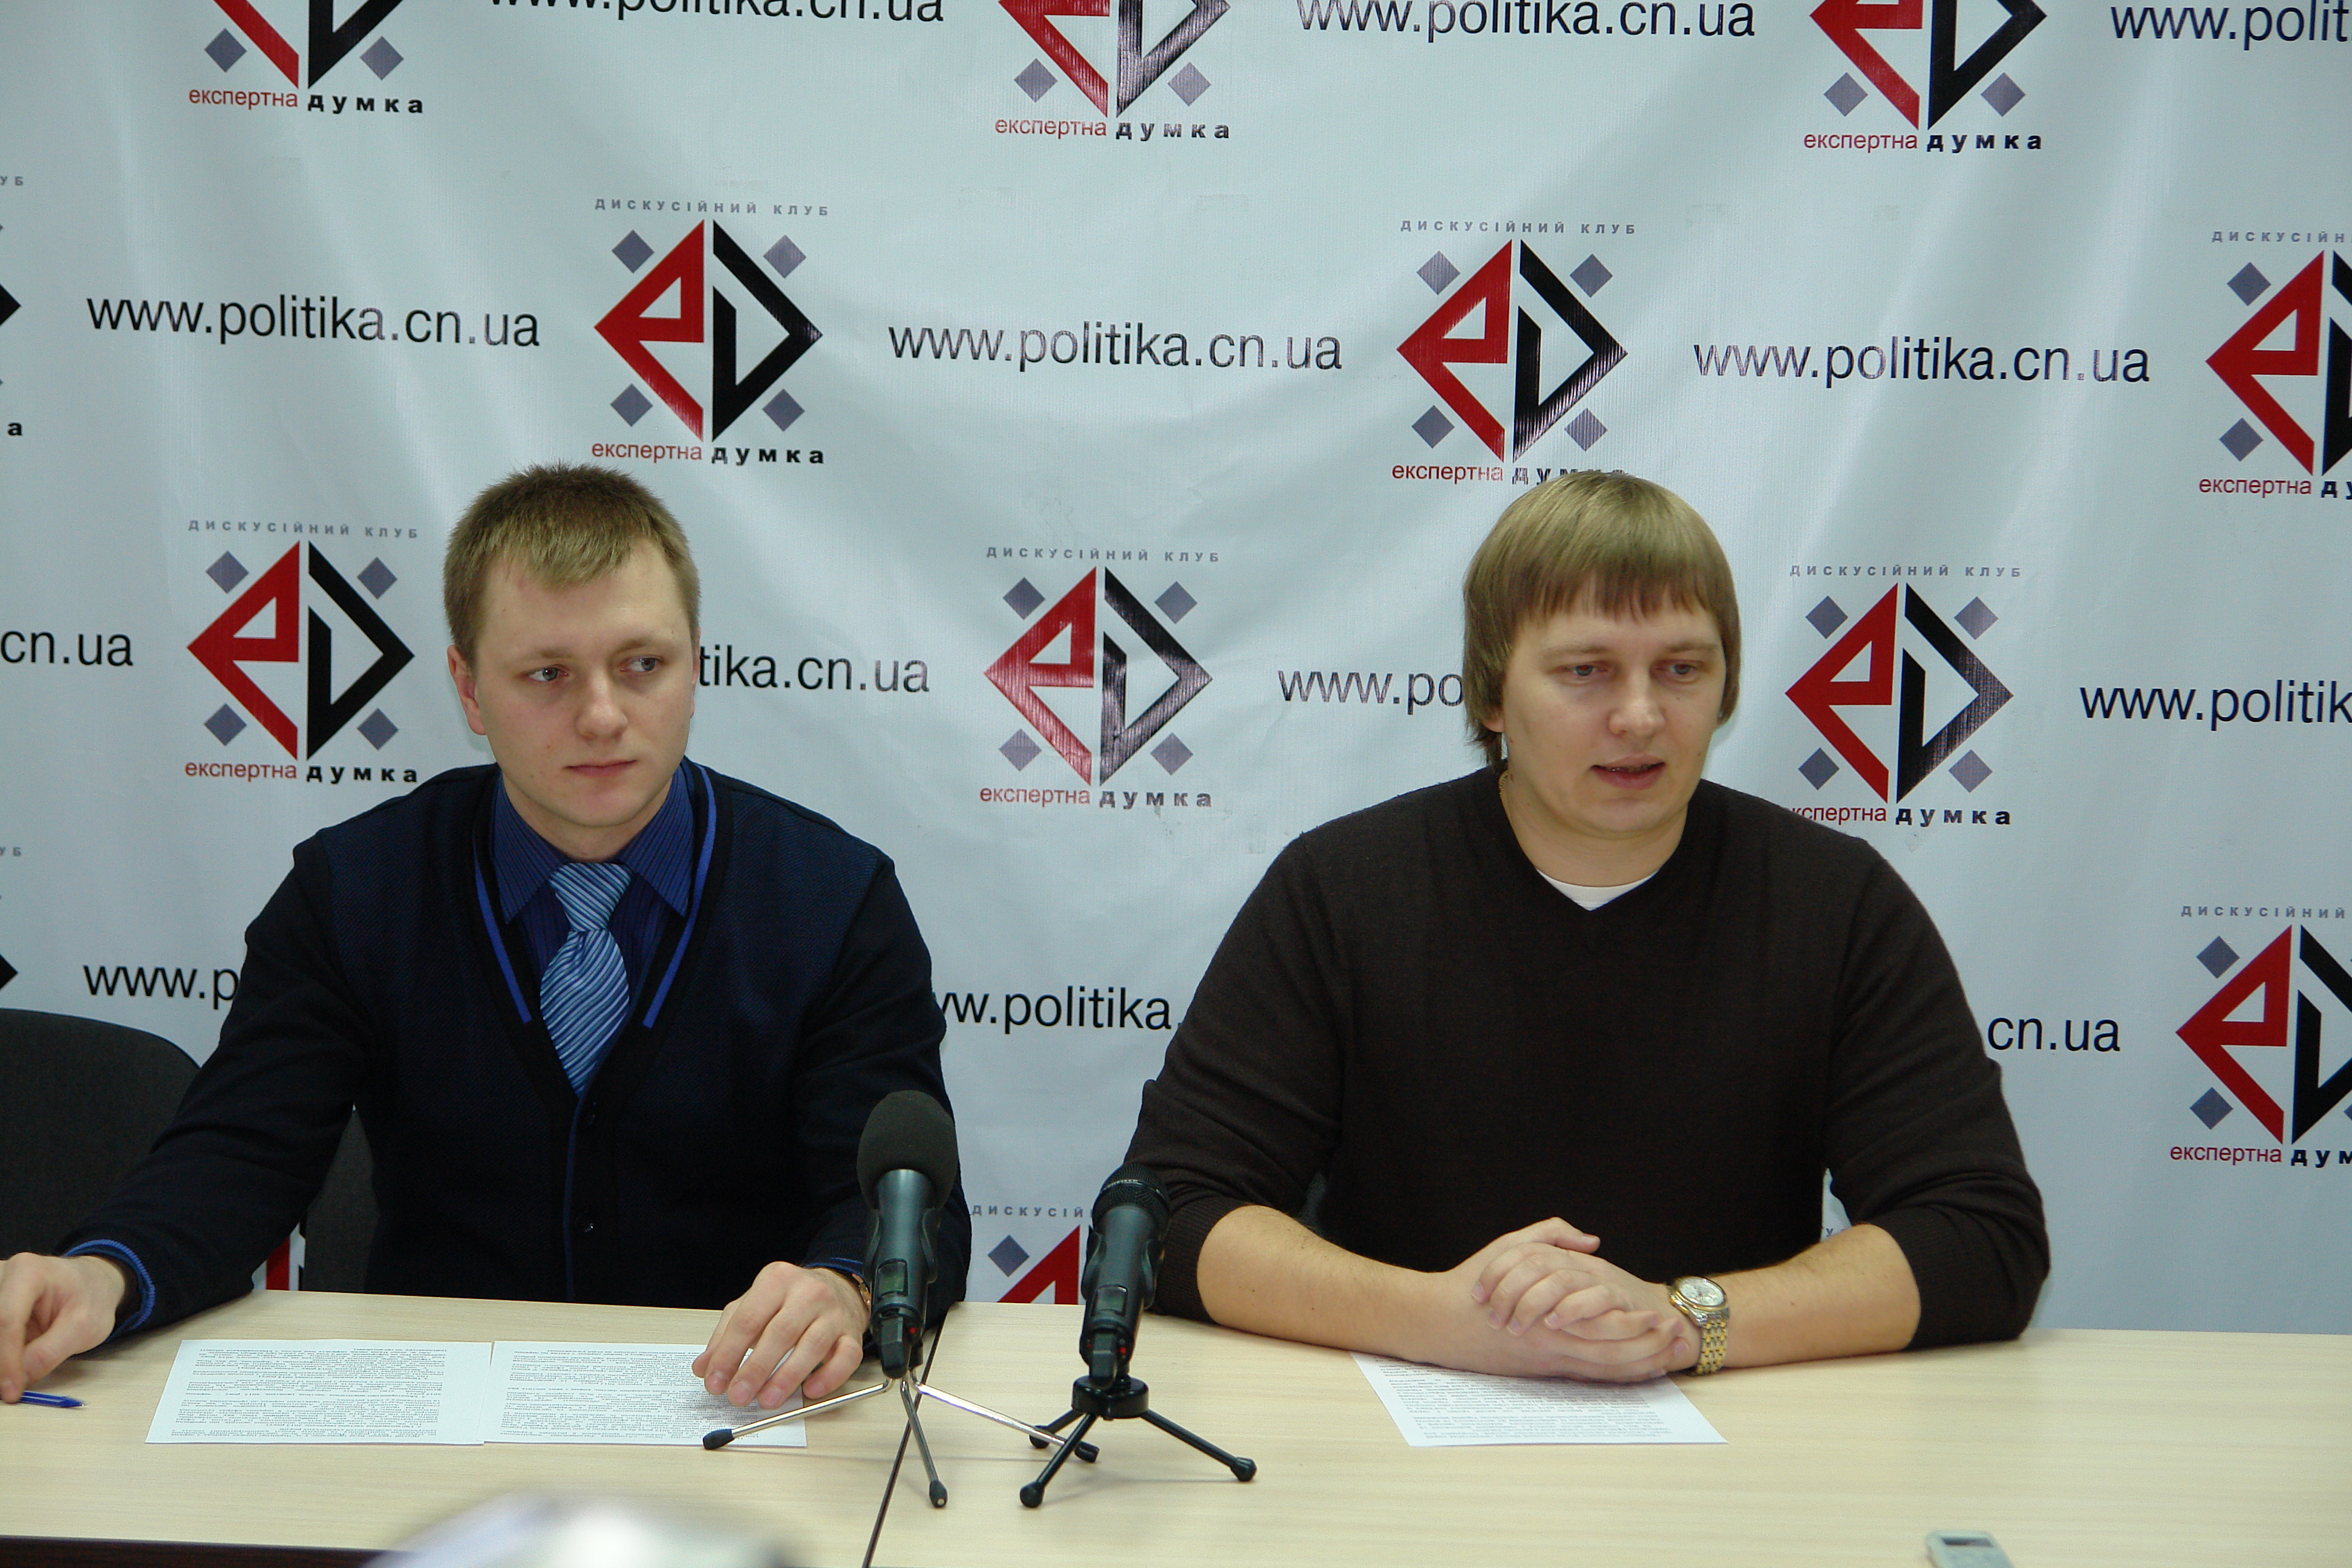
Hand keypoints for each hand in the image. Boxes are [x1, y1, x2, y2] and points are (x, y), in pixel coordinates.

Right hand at [0, 1253, 128, 1402]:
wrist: (91, 1282)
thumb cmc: (91, 1298)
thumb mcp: (84, 1327)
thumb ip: (48, 1353)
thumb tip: (16, 1383)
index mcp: (29, 1272)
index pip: (7, 1321)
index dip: (6, 1361)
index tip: (10, 1393)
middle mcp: (3, 1274)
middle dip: (0, 1362)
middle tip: (11, 1390)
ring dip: (1, 1359)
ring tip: (14, 1379)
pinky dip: (2, 1354)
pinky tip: (9, 1368)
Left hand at [692, 1262, 866, 1409]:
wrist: (837, 1289)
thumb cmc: (788, 1301)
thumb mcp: (752, 1306)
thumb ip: (726, 1334)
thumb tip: (703, 1368)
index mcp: (776, 1280)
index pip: (748, 1319)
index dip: (728, 1354)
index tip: (715, 1382)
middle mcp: (808, 1292)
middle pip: (780, 1333)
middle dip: (755, 1369)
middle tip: (738, 1396)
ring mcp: (833, 1312)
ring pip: (813, 1345)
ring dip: (787, 1377)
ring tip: (766, 1400)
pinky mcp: (852, 1333)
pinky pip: (846, 1357)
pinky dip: (829, 1376)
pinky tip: (810, 1390)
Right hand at [1429, 1218, 1692, 1382]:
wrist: (1438, 1322)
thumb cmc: (1473, 1282)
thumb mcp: (1511, 1246)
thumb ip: (1552, 1236)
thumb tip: (1592, 1240)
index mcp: (1550, 1312)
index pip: (1605, 1324)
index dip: (1638, 1325)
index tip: (1662, 1317)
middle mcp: (1553, 1342)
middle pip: (1612, 1356)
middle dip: (1648, 1350)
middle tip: (1677, 1343)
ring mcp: (1546, 1361)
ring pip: (1602, 1372)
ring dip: (1637, 1366)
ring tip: (1665, 1360)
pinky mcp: (1538, 1370)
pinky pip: (1584, 1378)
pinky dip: (1613, 1377)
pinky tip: (1633, 1372)